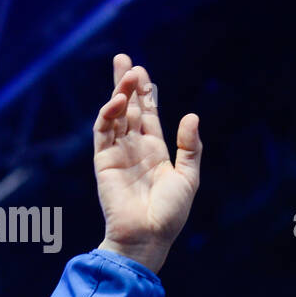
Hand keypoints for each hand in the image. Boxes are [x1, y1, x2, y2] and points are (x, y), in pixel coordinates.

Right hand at [93, 53, 201, 273]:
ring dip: (120, 94)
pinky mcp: (103, 160)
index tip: (145, 74)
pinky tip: (118, 100)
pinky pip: (103, 131)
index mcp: (155, 153)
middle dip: (127, 85)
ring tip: (126, 73)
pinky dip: (109, 114)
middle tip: (127, 60)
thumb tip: (192, 115)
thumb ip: (190, 147)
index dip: (147, 95)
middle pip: (130, 110)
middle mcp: (135, 149)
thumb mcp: (188, 178)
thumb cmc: (170, 213)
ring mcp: (117, 153)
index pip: (149, 117)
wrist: (147, 236)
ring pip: (116, 116)